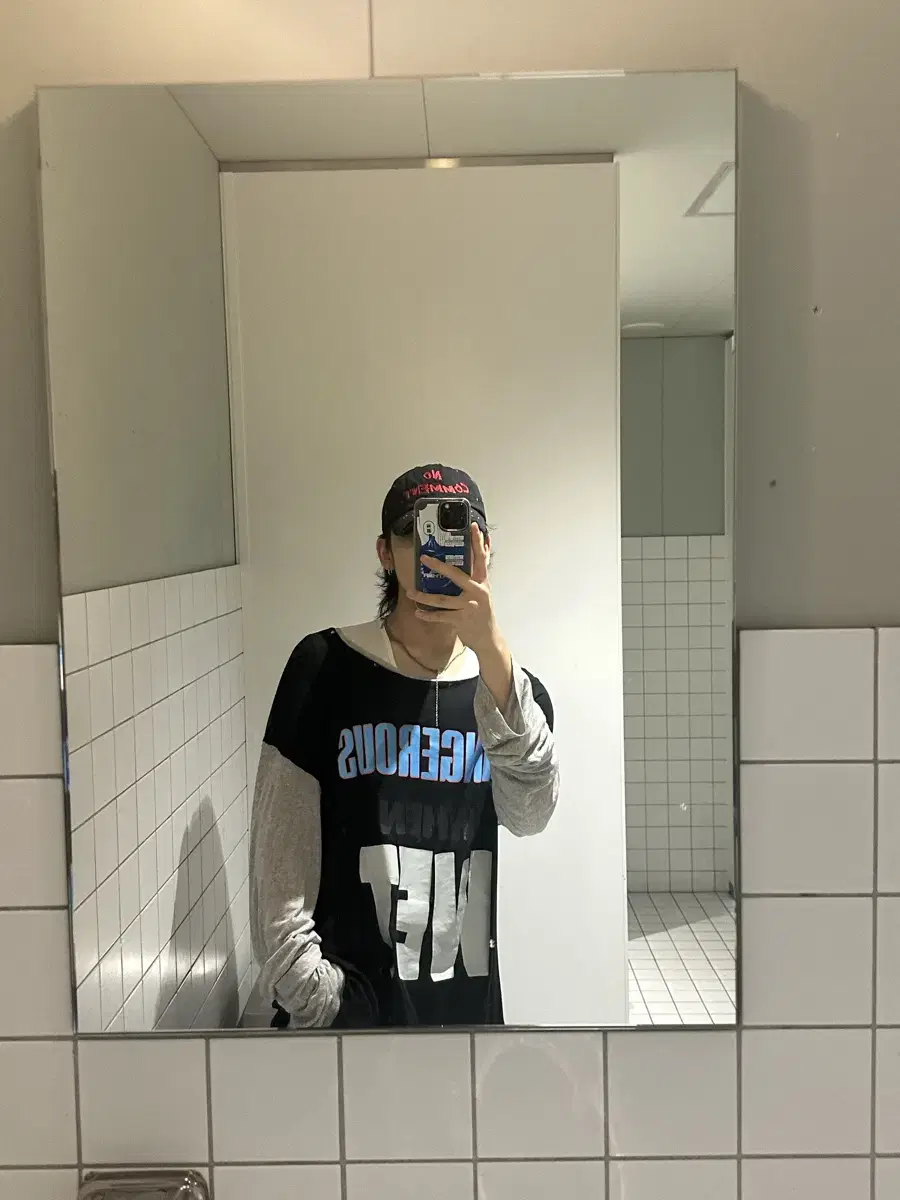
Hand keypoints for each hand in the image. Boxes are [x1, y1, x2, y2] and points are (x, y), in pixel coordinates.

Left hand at [408, 524, 497, 653]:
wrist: (488, 637)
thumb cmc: (483, 611)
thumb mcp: (483, 590)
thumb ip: (479, 572)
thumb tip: (484, 548)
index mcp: (482, 581)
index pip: (481, 558)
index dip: (477, 542)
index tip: (474, 527)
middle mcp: (477, 591)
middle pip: (456, 575)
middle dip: (438, 566)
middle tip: (423, 558)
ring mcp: (469, 606)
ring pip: (442, 599)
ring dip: (424, 597)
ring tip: (411, 593)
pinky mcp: (461, 619)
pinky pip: (440, 616)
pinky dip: (428, 615)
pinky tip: (418, 613)